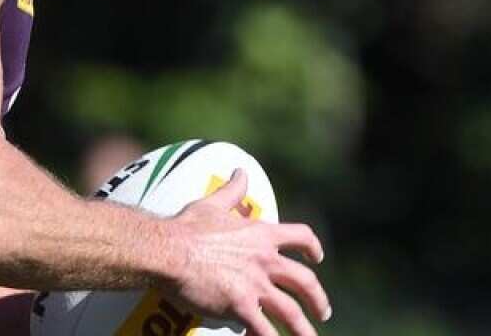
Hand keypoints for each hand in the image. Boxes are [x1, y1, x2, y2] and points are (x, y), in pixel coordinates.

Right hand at [163, 169, 330, 335]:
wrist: (169, 250)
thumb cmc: (188, 227)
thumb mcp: (213, 203)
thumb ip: (232, 190)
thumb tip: (241, 171)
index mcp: (261, 235)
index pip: (301, 237)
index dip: (313, 248)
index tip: (317, 258)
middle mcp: (265, 260)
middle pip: (305, 282)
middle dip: (318, 300)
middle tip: (322, 311)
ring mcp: (255, 285)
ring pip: (291, 313)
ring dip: (303, 330)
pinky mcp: (241, 306)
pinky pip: (263, 330)